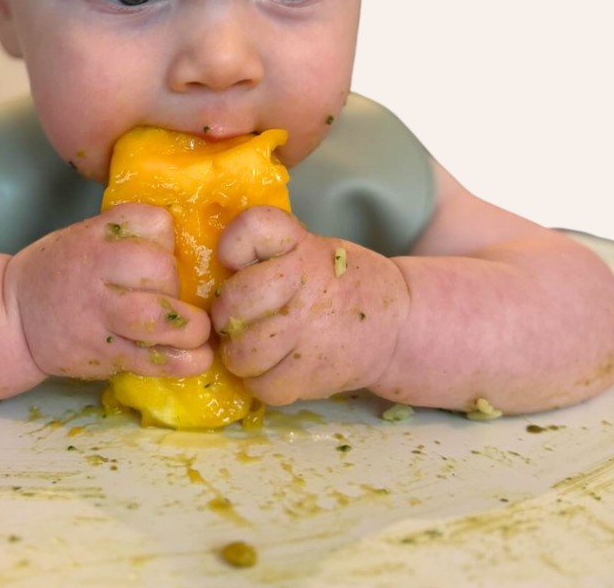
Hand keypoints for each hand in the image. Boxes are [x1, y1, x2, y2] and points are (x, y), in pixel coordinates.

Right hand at [5, 203, 212, 380]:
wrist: (15, 317)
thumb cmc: (61, 270)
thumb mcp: (86, 234)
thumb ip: (128, 234)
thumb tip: (186, 245)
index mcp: (95, 238)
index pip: (153, 224)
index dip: (167, 239)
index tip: (163, 253)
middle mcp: (97, 274)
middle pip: (160, 269)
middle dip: (177, 283)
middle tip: (172, 295)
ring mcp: (100, 318)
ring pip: (159, 318)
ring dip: (191, 326)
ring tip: (198, 330)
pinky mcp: (105, 356)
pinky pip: (152, 360)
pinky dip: (183, 361)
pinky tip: (198, 357)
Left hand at [210, 207, 409, 404]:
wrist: (398, 324)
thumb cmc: (341, 284)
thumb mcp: (311, 248)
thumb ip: (269, 254)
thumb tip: (214, 275)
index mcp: (302, 246)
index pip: (255, 227)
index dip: (234, 245)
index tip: (233, 261)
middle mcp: (306, 283)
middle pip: (235, 300)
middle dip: (226, 315)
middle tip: (237, 320)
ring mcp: (310, 330)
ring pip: (242, 352)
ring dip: (239, 355)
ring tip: (254, 349)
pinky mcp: (316, 373)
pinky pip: (264, 386)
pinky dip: (260, 383)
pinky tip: (273, 370)